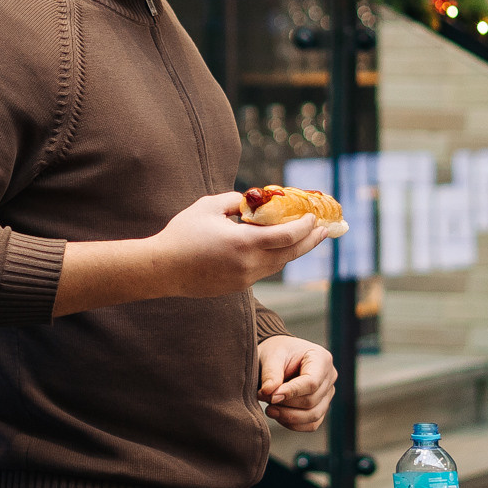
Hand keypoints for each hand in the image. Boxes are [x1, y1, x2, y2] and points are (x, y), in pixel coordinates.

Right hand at [146, 193, 331, 298]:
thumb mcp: (208, 206)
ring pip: (279, 265)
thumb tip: (253, 201)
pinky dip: (276, 258)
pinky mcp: (238, 286)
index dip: (305, 226)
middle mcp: (249, 264)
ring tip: (306, 238)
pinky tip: (278, 248)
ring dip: (295, 251)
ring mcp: (244, 278)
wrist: (162, 269)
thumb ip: (235, 201)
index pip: (287, 236)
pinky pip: (264, 271)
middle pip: (290, 254)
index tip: (313, 216)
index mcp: (243, 242)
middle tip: (324, 230)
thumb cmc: (182, 234)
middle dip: (310, 241)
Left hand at [257, 335, 337, 433]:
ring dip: (287, 417)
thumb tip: (269, 392)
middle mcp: (329, 377)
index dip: (291, 392)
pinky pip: (311, 424)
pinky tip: (278, 414)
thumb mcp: (271, 356)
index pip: (312, 382)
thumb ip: (271, 373)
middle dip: (285, 404)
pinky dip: (292, 424)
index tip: (271, 396)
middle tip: (262, 397)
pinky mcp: (321, 408)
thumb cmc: (277, 352)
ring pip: (312, 416)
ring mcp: (327, 395)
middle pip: (311, 401)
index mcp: (321, 359)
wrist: (278, 357)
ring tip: (269, 408)